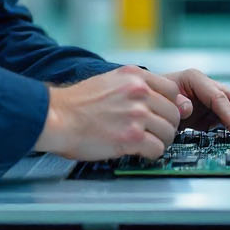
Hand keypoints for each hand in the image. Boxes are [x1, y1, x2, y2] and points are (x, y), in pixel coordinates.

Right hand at [33, 66, 181, 159]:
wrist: (55, 117)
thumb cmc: (75, 103)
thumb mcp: (109, 81)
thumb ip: (134, 87)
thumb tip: (157, 100)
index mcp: (134, 76)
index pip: (172, 90)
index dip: (170, 105)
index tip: (162, 114)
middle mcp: (138, 92)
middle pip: (173, 113)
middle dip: (166, 125)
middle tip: (155, 133)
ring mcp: (136, 114)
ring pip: (168, 132)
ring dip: (160, 141)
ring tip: (146, 143)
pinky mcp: (131, 136)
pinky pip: (157, 148)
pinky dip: (151, 153)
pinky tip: (140, 152)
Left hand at [159, 69, 229, 136]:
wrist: (151, 100)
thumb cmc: (155, 96)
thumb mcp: (161, 98)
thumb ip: (175, 103)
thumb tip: (188, 108)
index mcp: (195, 78)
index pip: (218, 97)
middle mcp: (207, 85)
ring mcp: (211, 97)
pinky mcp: (212, 109)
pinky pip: (229, 116)